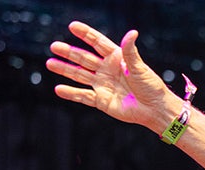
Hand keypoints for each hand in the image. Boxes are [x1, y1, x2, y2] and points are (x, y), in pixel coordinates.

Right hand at [46, 21, 173, 130]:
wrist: (154, 109)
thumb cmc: (151, 86)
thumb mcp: (139, 67)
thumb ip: (130, 51)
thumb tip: (132, 32)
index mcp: (116, 59)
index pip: (98, 43)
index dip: (85, 34)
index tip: (72, 26)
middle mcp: (107, 70)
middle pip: (84, 59)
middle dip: (69, 52)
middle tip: (54, 46)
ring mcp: (103, 85)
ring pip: (80, 75)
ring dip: (65, 69)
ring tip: (50, 63)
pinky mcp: (102, 101)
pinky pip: (83, 96)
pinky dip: (71, 93)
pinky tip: (58, 89)